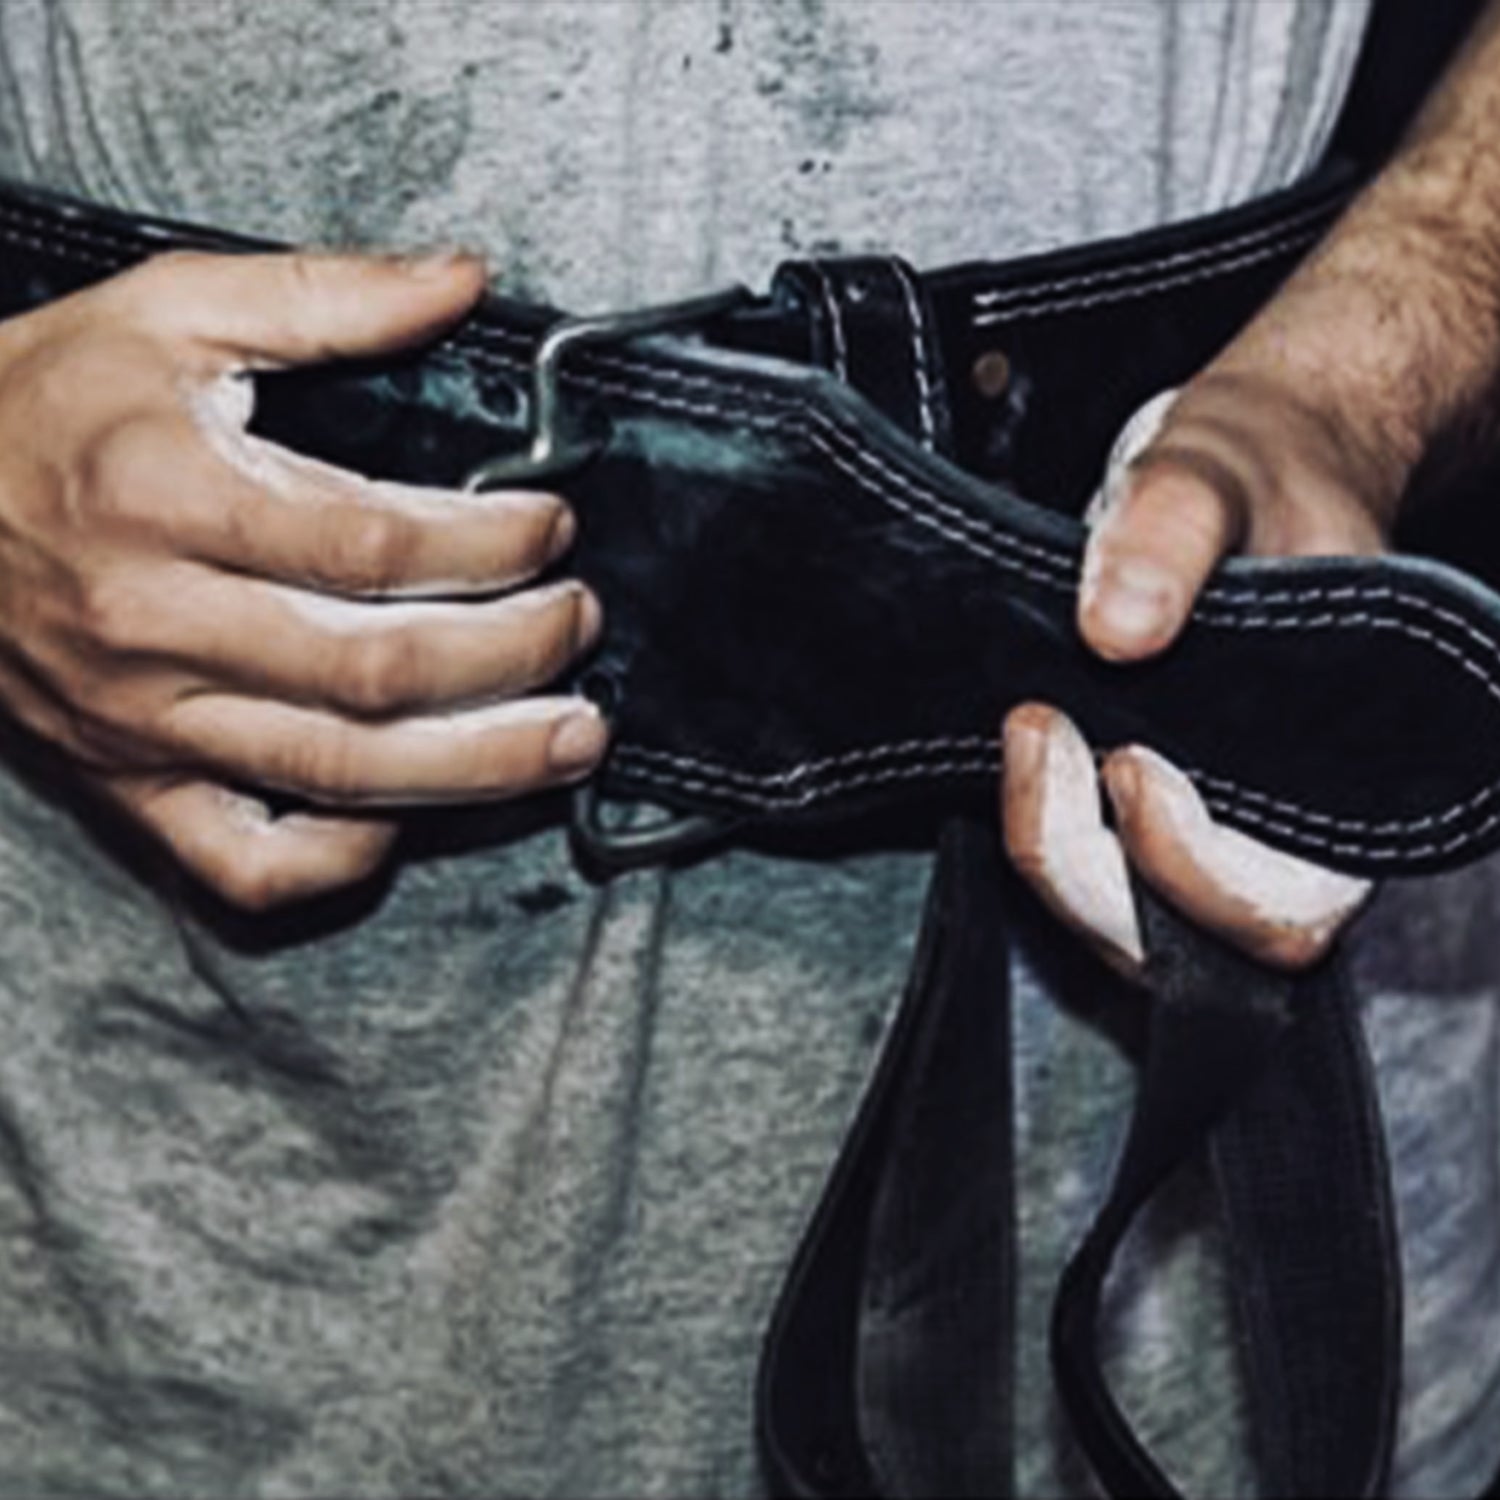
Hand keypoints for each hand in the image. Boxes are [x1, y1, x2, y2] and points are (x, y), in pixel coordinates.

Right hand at [0, 247, 605, 907]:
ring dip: (480, 766)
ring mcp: (141, 721)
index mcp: (169, 497)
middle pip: (376, 672)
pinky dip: (338, 860)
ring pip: (339, 774)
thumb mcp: (168, 313)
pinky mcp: (128, 785)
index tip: (553, 527)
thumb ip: (326, 297)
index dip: (490, 546)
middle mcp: (155, 623)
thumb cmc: (36, 407)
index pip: (373, 545)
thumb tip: (463, 280)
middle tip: (581, 627)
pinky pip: (244, 865)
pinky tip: (406, 820)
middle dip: (513, 656)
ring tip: (573, 741)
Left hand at [1001, 374, 1384, 973]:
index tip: (1131, 759)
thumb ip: (1172, 529)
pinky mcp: (1136, 807)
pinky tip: (1030, 742)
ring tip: (1032, 726)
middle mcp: (1278, 831)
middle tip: (1041, 733)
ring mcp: (1204, 826)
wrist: (1248, 462)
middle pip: (1178, 945)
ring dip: (1052, 847)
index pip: (1285, 917)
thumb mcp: (1219, 468)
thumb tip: (1115, 626)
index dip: (1191, 868)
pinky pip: (1085, 867)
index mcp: (1350, 787)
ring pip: (1119, 922)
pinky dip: (1041, 822)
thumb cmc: (1267, 469)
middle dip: (1085, 865)